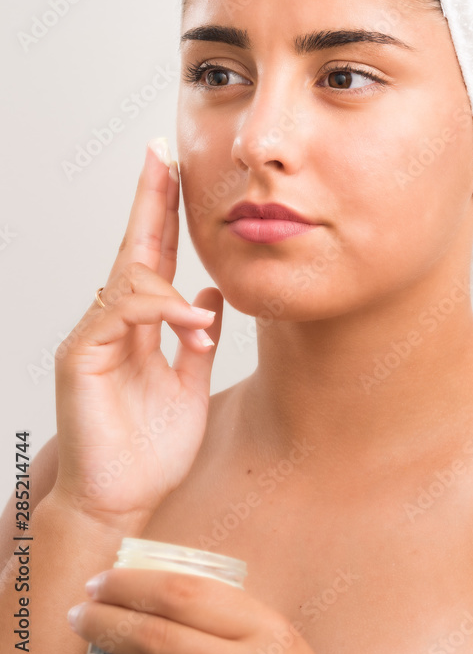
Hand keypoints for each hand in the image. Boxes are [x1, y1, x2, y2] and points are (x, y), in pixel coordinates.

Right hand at [51, 138, 224, 528]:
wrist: (122, 500)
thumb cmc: (150, 448)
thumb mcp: (189, 383)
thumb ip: (195, 338)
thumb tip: (209, 295)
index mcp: (141, 324)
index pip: (153, 256)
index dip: (165, 213)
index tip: (175, 170)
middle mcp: (114, 322)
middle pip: (133, 248)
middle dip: (150, 199)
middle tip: (159, 154)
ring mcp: (95, 336)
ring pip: (128, 277)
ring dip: (170, 282)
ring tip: (199, 319)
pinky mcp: (82, 357)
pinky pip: (123, 314)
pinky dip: (160, 314)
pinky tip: (190, 329)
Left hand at [67, 567, 323, 653]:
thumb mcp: (267, 632)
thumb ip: (226, 614)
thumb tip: (155, 588)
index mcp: (262, 625)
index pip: (186, 594)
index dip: (133, 585)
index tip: (100, 580)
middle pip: (161, 636)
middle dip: (110, 620)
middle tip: (79, 609)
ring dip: (113, 650)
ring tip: (88, 634)